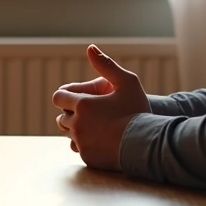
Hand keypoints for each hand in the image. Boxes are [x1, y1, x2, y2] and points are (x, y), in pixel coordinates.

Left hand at [51, 45, 150, 171]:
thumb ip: (106, 65)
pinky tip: (99, 140)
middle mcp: (77, 124)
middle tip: (88, 113)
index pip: (58, 97)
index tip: (76, 98)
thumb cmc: (137, 111)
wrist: (146, 144)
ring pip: (68, 134)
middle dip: (71, 113)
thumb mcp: (127, 82)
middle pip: (61, 117)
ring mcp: (81, 142)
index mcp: (82, 104)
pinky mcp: (87, 157)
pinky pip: (78, 148)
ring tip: (93, 125)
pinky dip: (85, 144)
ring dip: (76, 129)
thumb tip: (90, 48)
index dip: (66, 96)